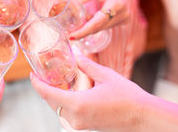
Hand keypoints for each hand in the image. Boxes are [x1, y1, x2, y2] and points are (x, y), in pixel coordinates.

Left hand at [31, 53, 146, 131]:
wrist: (145, 118)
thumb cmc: (128, 97)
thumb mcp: (105, 76)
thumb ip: (87, 65)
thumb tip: (76, 54)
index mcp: (77, 104)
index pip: (47, 94)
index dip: (37, 83)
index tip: (32, 73)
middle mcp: (75, 118)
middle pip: (51, 102)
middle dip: (45, 88)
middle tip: (44, 74)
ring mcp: (81, 124)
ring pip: (59, 109)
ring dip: (55, 95)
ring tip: (56, 80)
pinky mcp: (87, 126)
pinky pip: (69, 113)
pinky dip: (65, 102)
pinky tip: (70, 91)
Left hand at [70, 0, 131, 38]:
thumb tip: (62, 5)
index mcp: (116, 5)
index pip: (97, 23)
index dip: (83, 31)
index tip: (71, 36)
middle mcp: (123, 15)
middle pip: (98, 27)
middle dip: (83, 31)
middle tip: (68, 32)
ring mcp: (124, 19)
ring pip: (101, 28)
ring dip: (88, 27)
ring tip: (76, 24)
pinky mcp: (123, 21)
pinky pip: (105, 26)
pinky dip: (95, 24)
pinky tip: (87, 20)